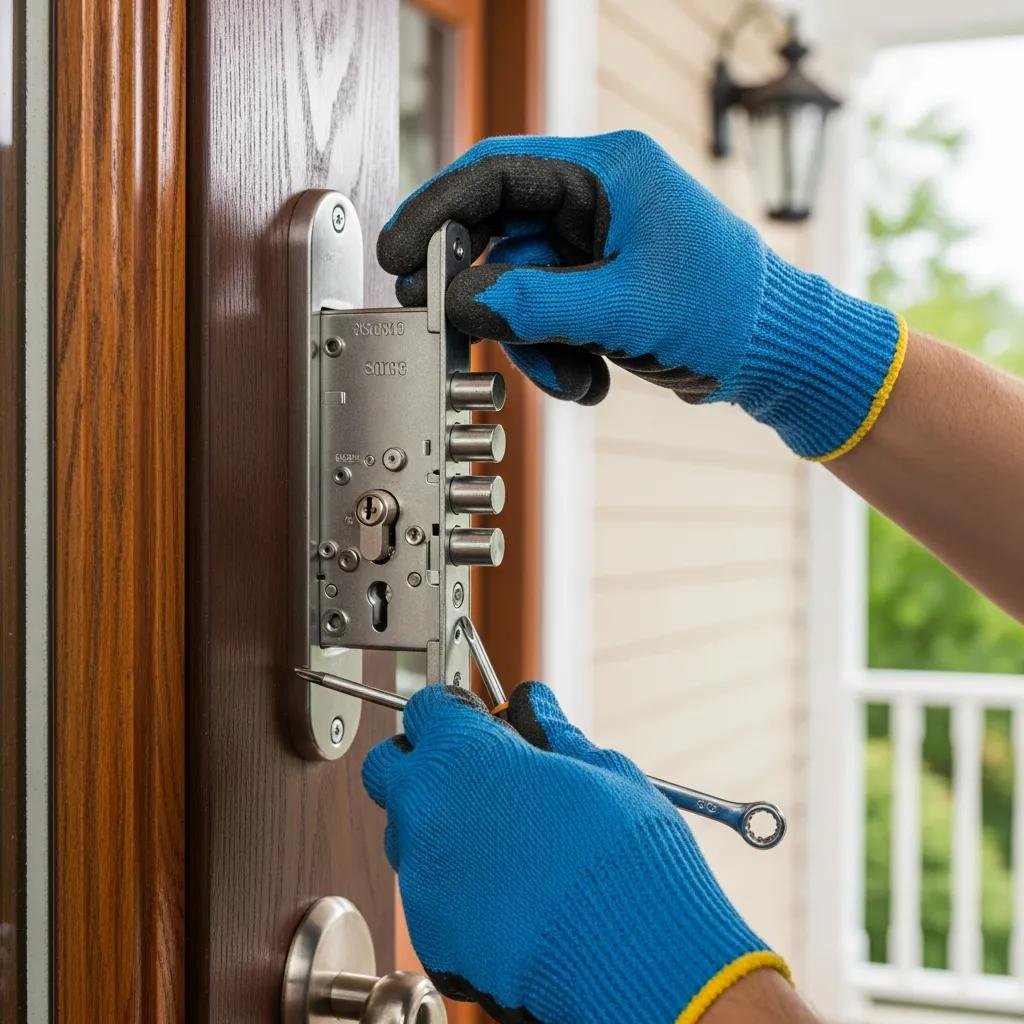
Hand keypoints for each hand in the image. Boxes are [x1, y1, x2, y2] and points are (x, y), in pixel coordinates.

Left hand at [362, 683, 788, 1023]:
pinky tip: (508, 896)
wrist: (634, 957)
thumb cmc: (624, 857)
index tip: (476, 725)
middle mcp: (427, 811)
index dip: (453, 714)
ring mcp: (422, 877)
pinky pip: (427, 896)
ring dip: (437, 829)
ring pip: (405, 835)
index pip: (424, 708)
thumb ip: (554, 734)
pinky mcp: (428, 935)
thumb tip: (535, 708)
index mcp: (465, 756)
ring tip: (502, 846)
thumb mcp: (602, 771)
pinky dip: (455, 889)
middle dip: (422, 765)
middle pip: (388, 769)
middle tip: (472, 778)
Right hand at [378, 130, 904, 459]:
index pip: (494, 173)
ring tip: (572, 378)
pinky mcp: (595, 287)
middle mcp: (594, 200)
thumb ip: (536, 302)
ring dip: (531, 343)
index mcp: (606, 171)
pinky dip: (555, 355)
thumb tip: (461, 303)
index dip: (436, 212)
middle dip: (486, 298)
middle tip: (455, 334)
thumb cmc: (725, 310)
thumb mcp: (624, 306)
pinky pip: (544, 317)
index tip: (398, 256)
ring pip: (517, 289)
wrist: (775, 353)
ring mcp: (593, 247)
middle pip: (498, 238)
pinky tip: (590, 382)